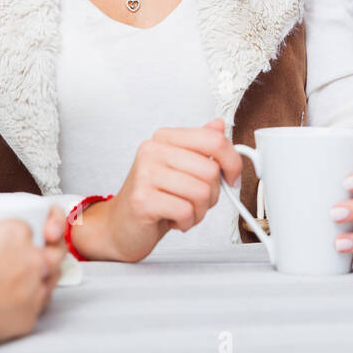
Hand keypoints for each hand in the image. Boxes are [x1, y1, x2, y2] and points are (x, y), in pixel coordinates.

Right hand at [0, 206, 65, 343]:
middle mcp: (32, 258)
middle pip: (54, 249)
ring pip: (54, 274)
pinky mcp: (32, 312)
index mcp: (15, 234)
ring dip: (48, 272)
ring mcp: (35, 286)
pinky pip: (42, 302)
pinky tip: (27, 299)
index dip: (28, 229)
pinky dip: (37, 298)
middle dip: (52, 248)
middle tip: (41, 251)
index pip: (31, 226)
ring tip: (37, 273)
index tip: (22, 232)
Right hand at [75, 118, 242, 261]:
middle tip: (196, 201)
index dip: (233, 161)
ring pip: (201, 192)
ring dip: (199, 211)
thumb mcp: (181, 168)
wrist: (120, 227)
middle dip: (212, 194)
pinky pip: (186, 211)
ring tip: (183, 211)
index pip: (214, 140)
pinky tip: (173, 220)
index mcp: (165, 138)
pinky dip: (186, 222)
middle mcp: (152, 151)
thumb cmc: (153, 197)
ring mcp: (145, 174)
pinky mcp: (142, 200)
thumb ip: (200, 147)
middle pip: (211, 170)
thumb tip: (219, 125)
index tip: (233, 177)